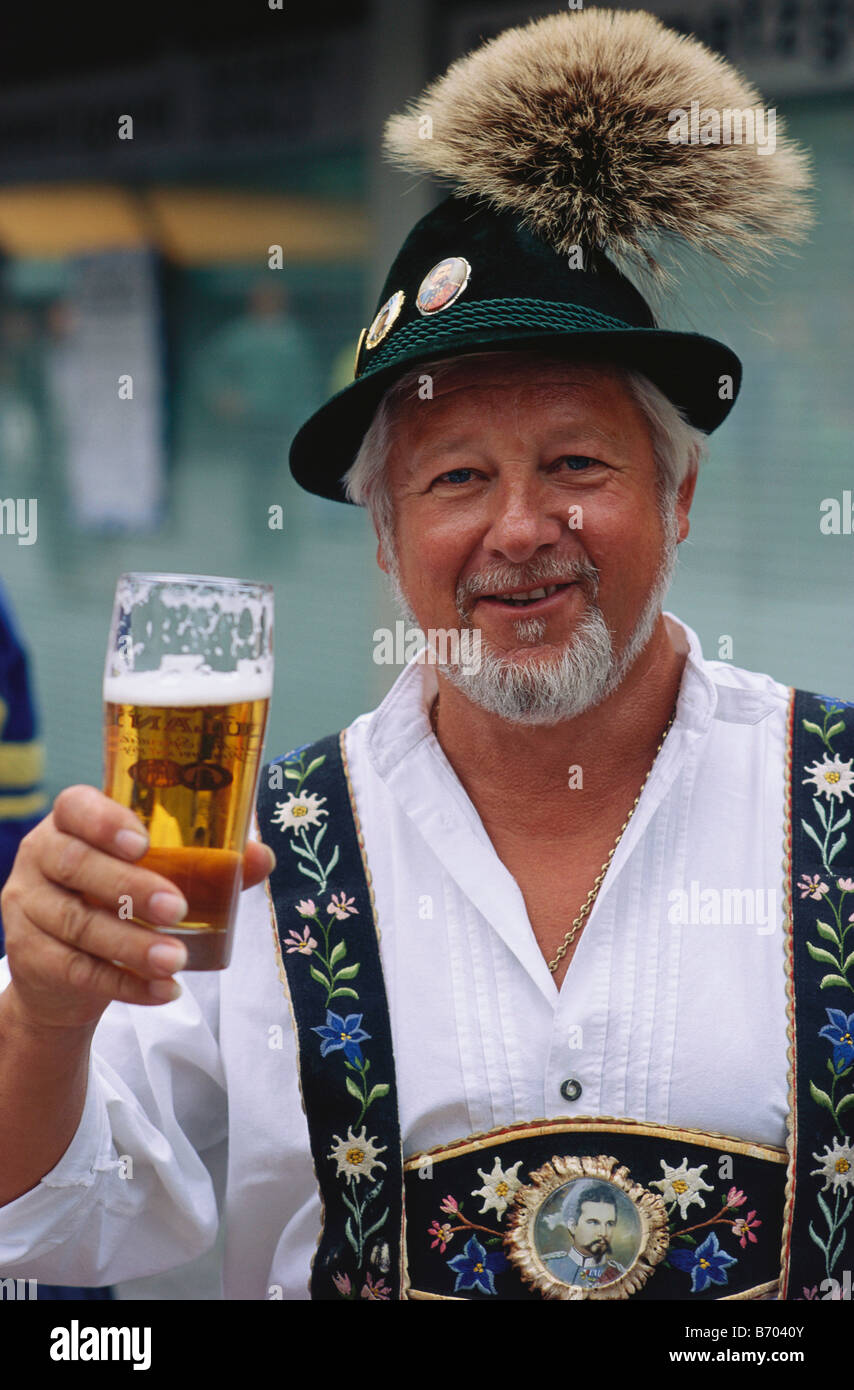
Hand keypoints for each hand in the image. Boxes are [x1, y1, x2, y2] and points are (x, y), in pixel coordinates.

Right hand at [1, 786, 275, 1030]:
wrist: (63, 971)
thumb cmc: (117, 900)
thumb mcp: (151, 874)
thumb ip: (204, 862)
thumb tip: (261, 856)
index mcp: (69, 823)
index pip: (75, 807)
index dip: (104, 821)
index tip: (143, 843)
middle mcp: (40, 858)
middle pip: (76, 865)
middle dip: (130, 886)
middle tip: (177, 907)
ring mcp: (27, 907)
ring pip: (77, 924)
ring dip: (132, 945)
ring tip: (177, 959)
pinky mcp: (29, 956)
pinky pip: (76, 971)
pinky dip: (125, 984)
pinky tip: (163, 991)